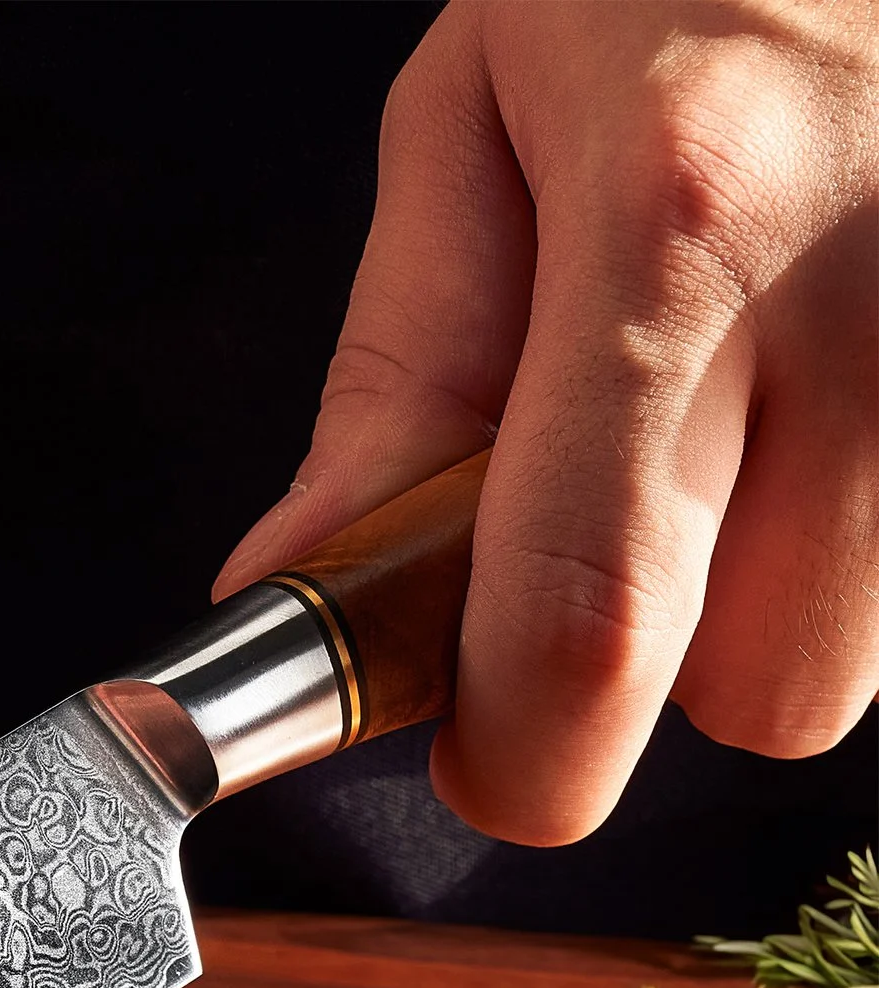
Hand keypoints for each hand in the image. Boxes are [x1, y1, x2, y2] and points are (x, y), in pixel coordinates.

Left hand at [215, 0, 876, 843]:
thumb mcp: (475, 113)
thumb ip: (398, 377)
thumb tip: (287, 583)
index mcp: (678, 225)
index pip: (585, 625)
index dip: (519, 756)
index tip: (480, 750)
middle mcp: (878, 287)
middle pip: (771, 691)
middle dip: (665, 672)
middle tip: (620, 531)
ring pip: (870, 643)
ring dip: (776, 593)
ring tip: (747, 401)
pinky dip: (860, 522)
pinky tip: (832, 377)